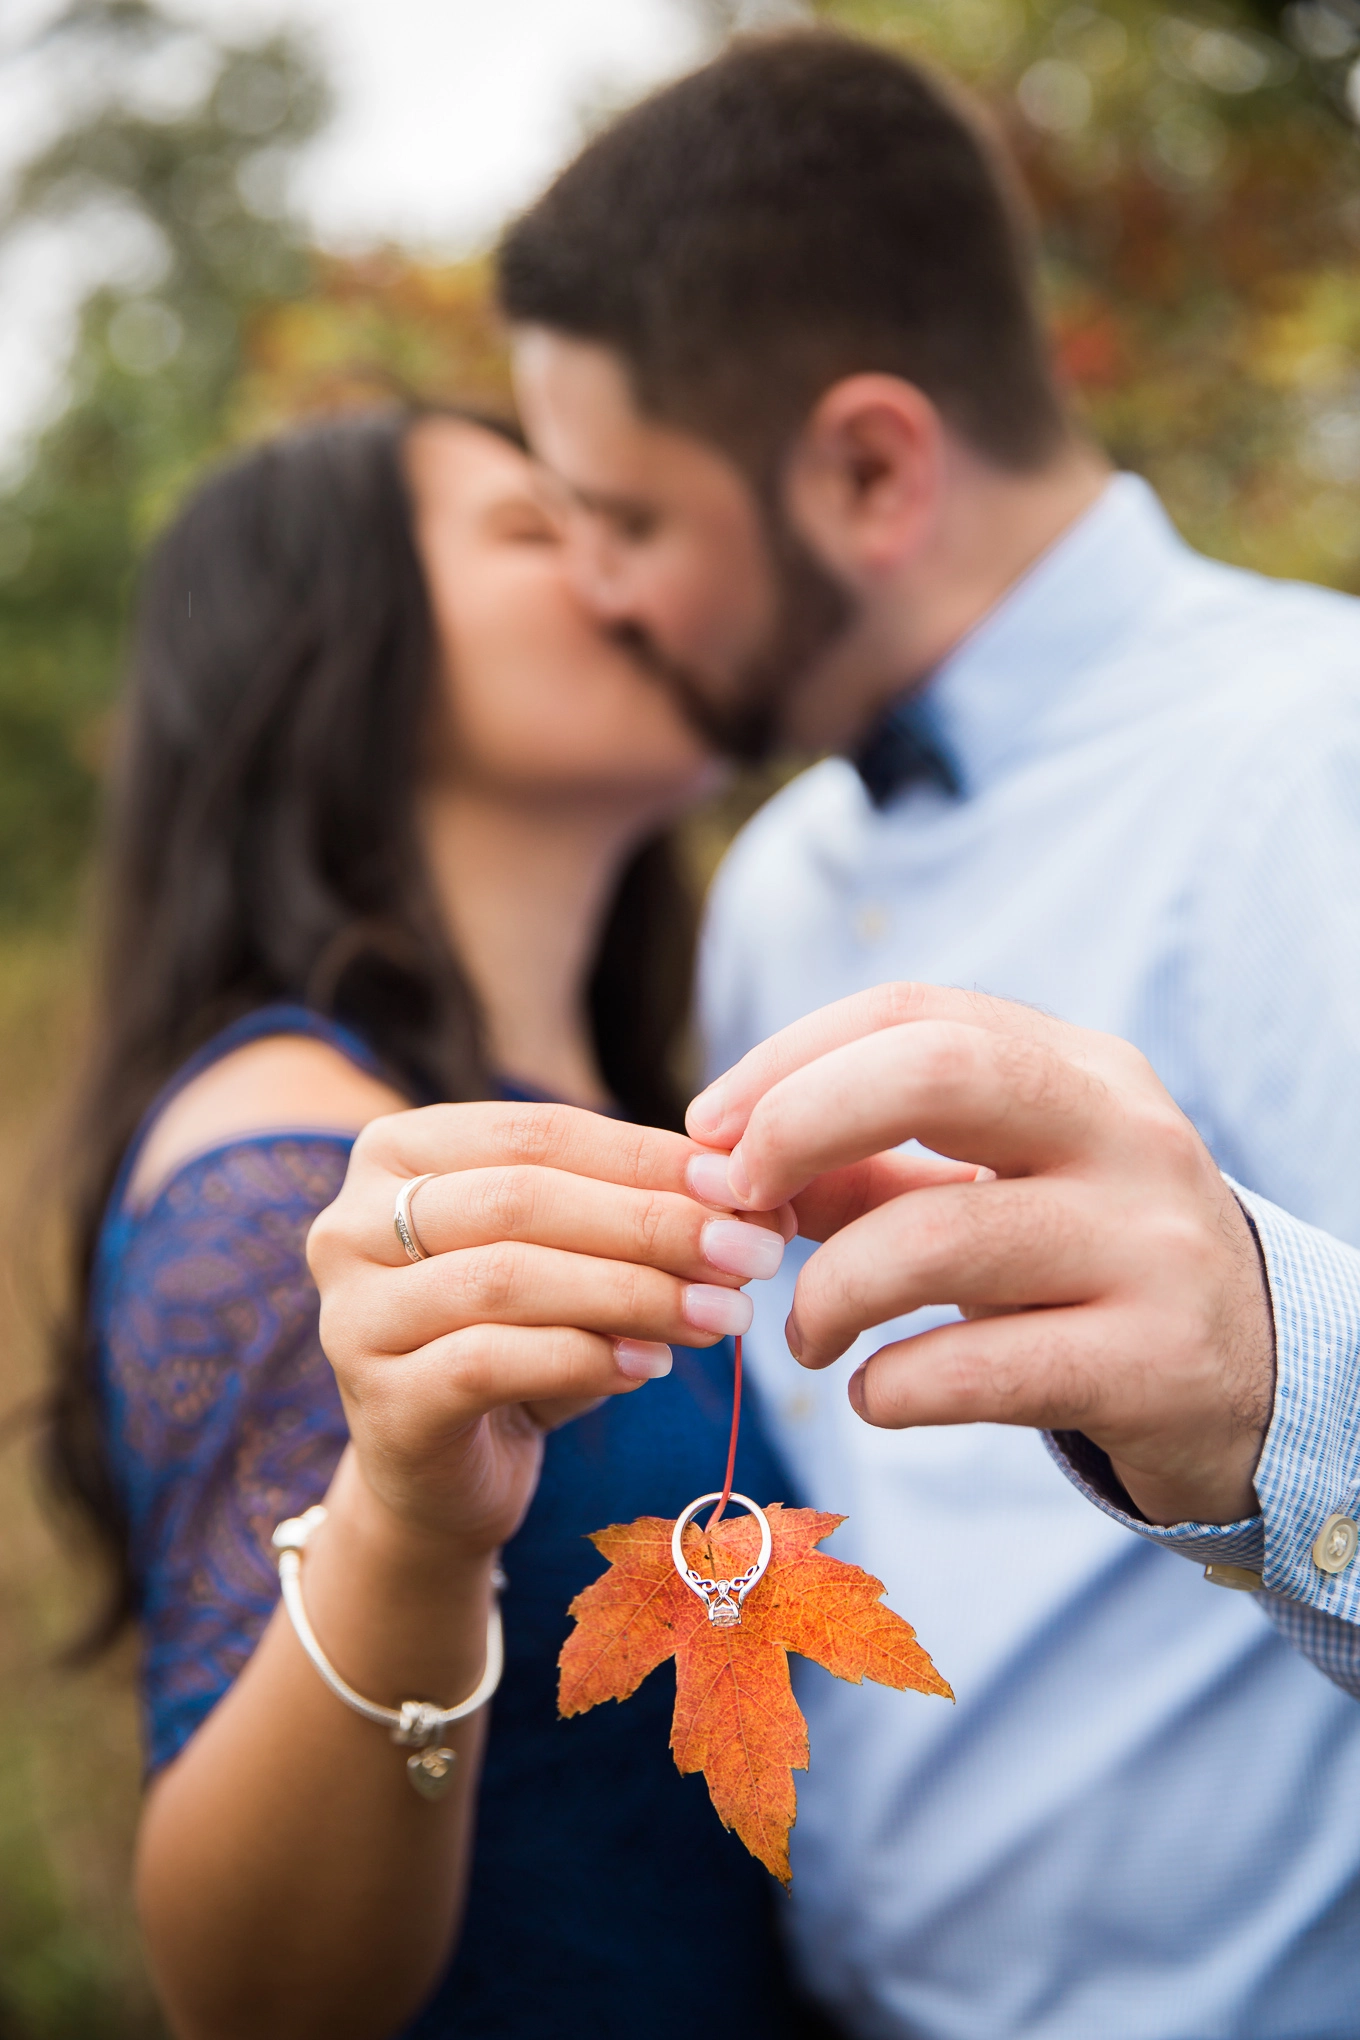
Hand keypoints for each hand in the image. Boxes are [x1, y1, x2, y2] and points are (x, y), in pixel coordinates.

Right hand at [307, 1101, 787, 1557]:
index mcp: (398, 1152)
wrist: (450, 1474)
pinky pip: (489, 1363)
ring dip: (633, 1292)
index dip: (650, 1158)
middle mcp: (351, 1221)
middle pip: (523, 1199)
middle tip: (750, 1255)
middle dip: (652, 1224)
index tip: (746, 1190)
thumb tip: (762, 1201)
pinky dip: (583, 1359)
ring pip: (509, 1279)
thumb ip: (643, 1213)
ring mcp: (352, 1314)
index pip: (539, 1132)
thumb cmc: (521, 1340)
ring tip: (720, 1315)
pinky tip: (650, 1367)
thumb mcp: (577, 1259)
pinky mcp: (378, 1402)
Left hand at [684, 984, 1274, 1527]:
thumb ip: (874, 1165)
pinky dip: (890, 1389)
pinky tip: (875, 1395)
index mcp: (1081, 1069)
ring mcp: (1150, 1248)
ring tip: (809, 1337)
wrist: (1259, 1381)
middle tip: (740, 1204)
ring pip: (938, 1239)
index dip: (787, 1059)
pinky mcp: (1154, 1366)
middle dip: (800, 1126)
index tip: (709, 1130)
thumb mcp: (1002, 1187)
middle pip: (935, 1073)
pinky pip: (979, 1369)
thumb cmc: (1089, 1264)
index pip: (913, 1012)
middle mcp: (1126, 1136)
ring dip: (829, 1295)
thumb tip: (728, 1158)